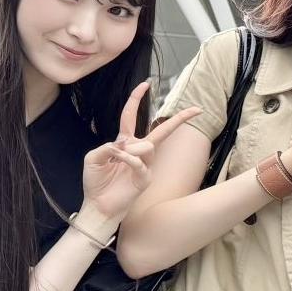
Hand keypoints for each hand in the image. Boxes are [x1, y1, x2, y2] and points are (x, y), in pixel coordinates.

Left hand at [79, 83, 201, 224]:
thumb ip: (107, 145)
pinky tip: (118, 161)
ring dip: (129, 149)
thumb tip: (126, 142)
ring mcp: (145, 165)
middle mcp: (138, 151)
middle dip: (180, 119)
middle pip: (162, 131)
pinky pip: (139, 162)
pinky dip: (127, 159)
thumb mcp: (94, 157)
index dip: (136, 99)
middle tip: (197, 109)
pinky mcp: (145, 178)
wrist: (98, 205)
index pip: (131, 116)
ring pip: (146, 146)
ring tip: (115, 158)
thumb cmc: (95, 182)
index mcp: (124, 142)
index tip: (146, 84)